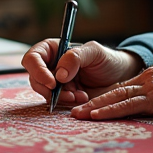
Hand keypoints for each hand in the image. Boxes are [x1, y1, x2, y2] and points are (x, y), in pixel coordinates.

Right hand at [21, 39, 142, 107]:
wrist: (120, 78)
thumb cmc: (107, 59)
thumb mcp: (95, 52)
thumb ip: (76, 57)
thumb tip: (59, 74)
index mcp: (54, 49)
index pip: (33, 58)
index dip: (38, 71)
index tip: (52, 83)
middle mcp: (51, 65)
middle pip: (35, 78)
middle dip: (49, 89)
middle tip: (68, 94)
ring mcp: (56, 82)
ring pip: (45, 92)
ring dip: (60, 97)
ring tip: (80, 96)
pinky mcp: (63, 96)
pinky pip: (56, 102)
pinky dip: (67, 102)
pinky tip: (82, 98)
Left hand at [70, 61, 152, 119]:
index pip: (125, 86)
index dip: (107, 96)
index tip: (92, 104)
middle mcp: (148, 78)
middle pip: (115, 90)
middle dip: (94, 101)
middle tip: (75, 109)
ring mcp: (149, 87)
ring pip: (116, 97)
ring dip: (95, 107)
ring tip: (77, 115)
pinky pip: (127, 105)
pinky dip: (109, 111)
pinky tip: (95, 116)